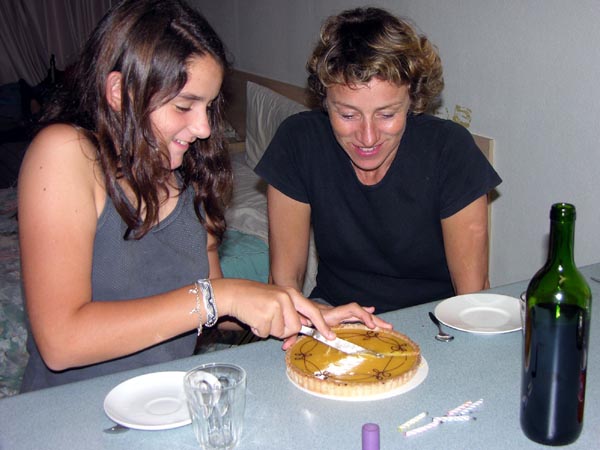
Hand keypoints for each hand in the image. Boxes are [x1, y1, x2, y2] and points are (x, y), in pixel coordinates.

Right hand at [212, 279, 332, 340]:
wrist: (233, 293)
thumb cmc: (255, 299)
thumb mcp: (277, 299)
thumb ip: (291, 310)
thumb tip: (303, 325)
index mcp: (291, 294)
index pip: (312, 310)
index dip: (322, 325)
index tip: (330, 336)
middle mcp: (286, 298)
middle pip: (295, 327)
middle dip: (283, 330)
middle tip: (270, 320)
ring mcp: (275, 307)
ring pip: (280, 333)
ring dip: (269, 330)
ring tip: (260, 317)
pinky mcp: (264, 316)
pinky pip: (267, 334)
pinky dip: (259, 330)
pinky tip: (253, 319)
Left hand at [281, 302, 392, 349]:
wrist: (296, 301)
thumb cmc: (298, 313)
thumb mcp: (296, 325)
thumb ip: (292, 335)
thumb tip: (286, 347)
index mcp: (329, 314)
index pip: (346, 311)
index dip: (357, 317)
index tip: (370, 326)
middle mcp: (337, 312)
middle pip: (358, 312)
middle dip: (371, 319)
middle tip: (384, 327)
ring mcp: (339, 314)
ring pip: (359, 314)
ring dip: (374, 320)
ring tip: (388, 327)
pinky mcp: (339, 317)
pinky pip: (355, 317)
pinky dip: (365, 318)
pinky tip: (375, 321)